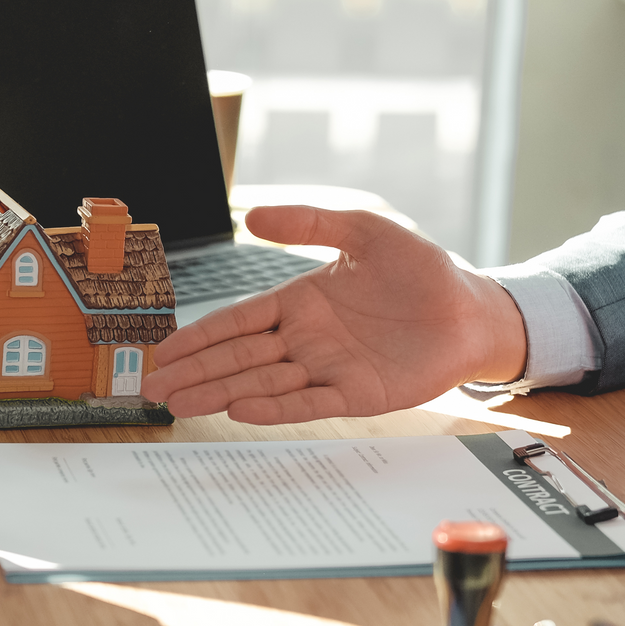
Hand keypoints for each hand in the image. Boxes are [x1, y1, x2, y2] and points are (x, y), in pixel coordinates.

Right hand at [140, 206, 526, 423]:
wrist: (473, 308)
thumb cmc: (421, 269)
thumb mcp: (363, 229)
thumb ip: (309, 222)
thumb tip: (252, 215)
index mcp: (301, 302)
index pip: (238, 321)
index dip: (199, 336)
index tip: (163, 351)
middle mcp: (307, 340)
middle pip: (238, 358)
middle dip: (194, 373)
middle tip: (151, 389)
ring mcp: (328, 369)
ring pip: (262, 383)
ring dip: (219, 393)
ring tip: (178, 404)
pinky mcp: (357, 394)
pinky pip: (308, 403)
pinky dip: (274, 408)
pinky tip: (240, 410)